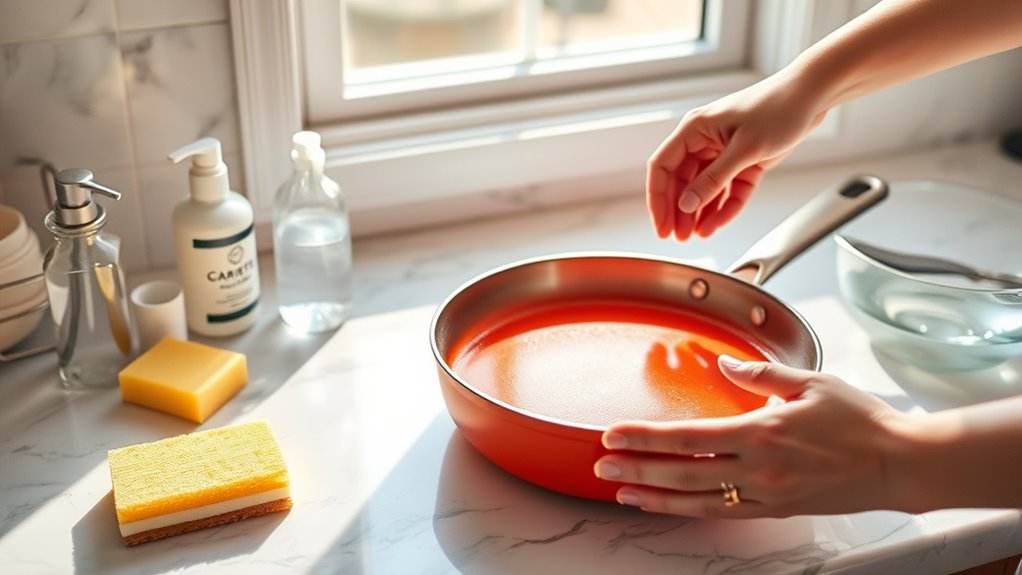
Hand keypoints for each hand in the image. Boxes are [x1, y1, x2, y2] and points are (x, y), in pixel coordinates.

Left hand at [594, 356, 910, 517]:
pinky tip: (667, 506)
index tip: (613, 434)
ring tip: (621, 491)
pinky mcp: (777, 510)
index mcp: (762, 432)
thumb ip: (760, 375)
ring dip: (654, 497)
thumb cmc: (859, 421)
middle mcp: (758, 469)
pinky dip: (689, 510)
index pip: (688, 436)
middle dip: (636, 469)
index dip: (646, 437)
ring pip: (697, 500)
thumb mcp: (811, 383)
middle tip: (601, 466)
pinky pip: (724, 513)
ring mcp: (766, 494)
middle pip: (682, 473)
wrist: (899, 463)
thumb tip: (724, 366)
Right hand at [647, 71, 827, 240]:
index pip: (663, 167)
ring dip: (699, 213)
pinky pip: (728, 190)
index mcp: (695, 129)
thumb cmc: (778, 107)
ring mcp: (724, 152)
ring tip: (696, 235)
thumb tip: (686, 204)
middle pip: (681, 182)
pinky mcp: (744, 162)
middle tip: (679, 236)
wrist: (812, 96)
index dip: (658, 199)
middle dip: (679, 211)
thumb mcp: (744, 149)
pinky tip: (717, 223)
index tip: (661, 225)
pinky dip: (724, 207)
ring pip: (704, 189)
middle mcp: (705, 141)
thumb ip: (713, 180)